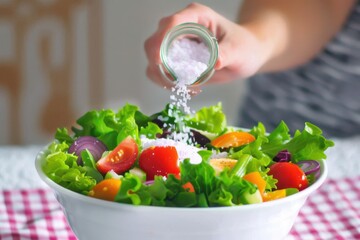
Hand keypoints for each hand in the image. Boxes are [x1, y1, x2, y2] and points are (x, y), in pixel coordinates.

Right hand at [144, 3, 269, 87]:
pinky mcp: (174, 58)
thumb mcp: (238, 49)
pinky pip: (159, 71)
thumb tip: (215, 62)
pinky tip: (185, 87)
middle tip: (173, 82)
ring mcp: (175, 43)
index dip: (161, 40)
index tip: (159, 61)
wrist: (244, 55)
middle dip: (157, 63)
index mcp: (196, 17)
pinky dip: (166, 82)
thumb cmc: (244, 47)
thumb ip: (226, 53)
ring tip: (183, 87)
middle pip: (155, 41)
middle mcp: (181, 27)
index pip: (171, 23)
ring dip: (161, 76)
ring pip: (154, 58)